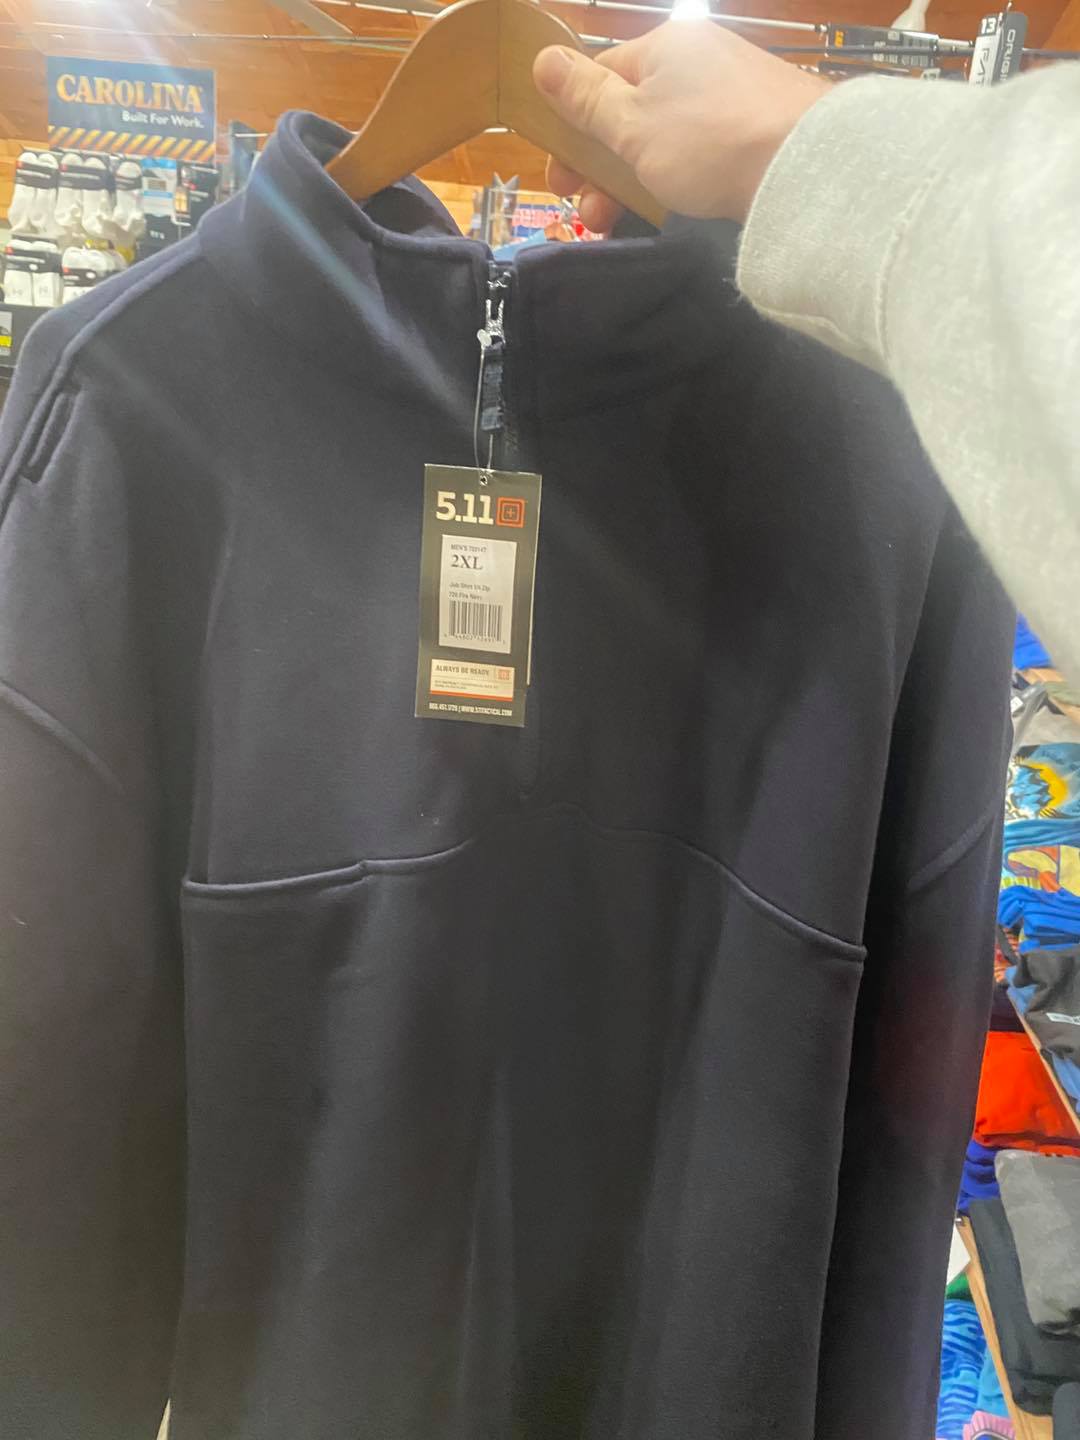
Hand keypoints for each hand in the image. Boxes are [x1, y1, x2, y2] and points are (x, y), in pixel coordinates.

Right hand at [532, 20, 831, 231]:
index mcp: (663, 47)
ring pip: (663, 138)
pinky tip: (671, 210)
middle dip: (600, 168)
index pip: (600, 78)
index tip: (561, 181)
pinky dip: (676, 181)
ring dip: (631, 183)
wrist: (804, 166)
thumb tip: (542, 59)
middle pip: (630, 113)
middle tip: (590, 215)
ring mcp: (731, 94)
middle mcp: (698, 61)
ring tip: (618, 223)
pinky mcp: (757, 129)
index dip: (573, 130)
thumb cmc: (707, 141)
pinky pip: (700, 152)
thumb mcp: (632, 124)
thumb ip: (585, 97)